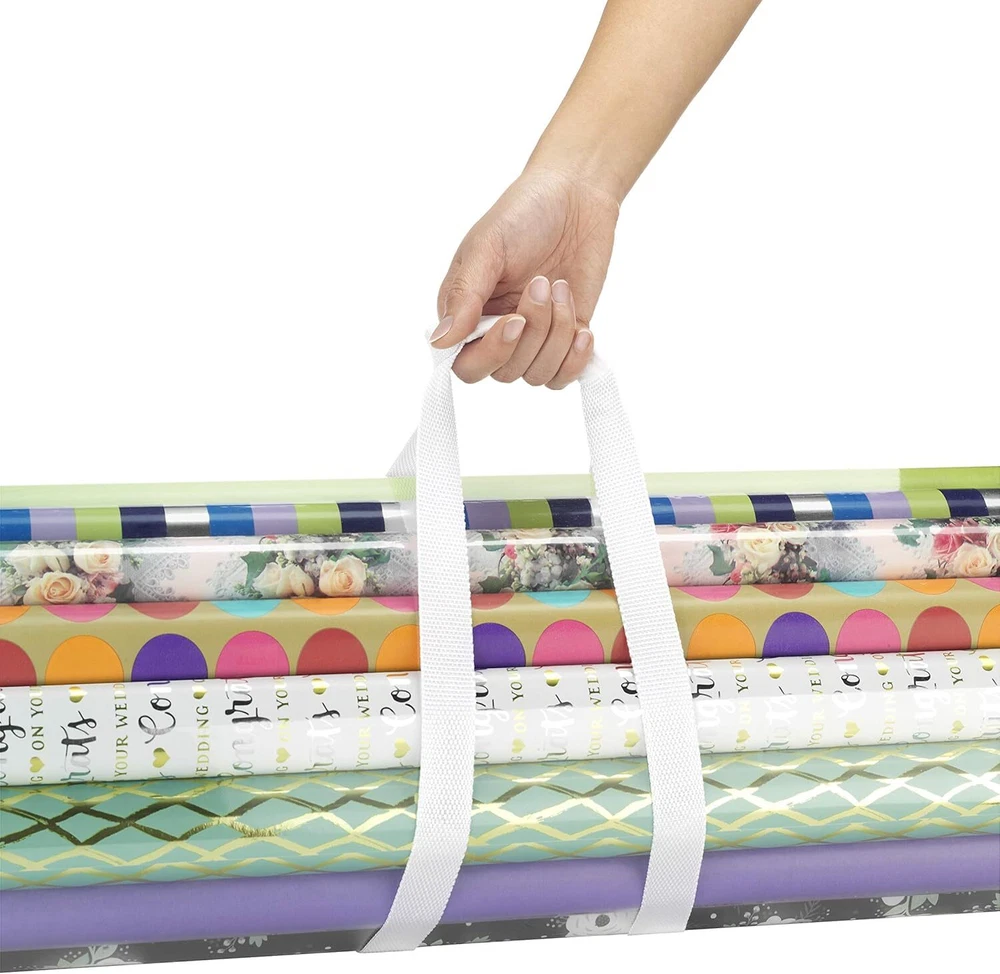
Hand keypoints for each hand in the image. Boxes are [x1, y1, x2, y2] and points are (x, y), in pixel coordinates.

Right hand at [431, 166, 618, 388]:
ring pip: (538, 374)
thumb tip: (440, 340)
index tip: (515, 320)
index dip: (492, 353)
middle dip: (533, 331)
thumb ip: (463, 294)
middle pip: (506, 372)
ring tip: (561, 288)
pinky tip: (584, 329)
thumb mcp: (487, 246)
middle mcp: (495, 332)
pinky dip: (576, 359)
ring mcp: (532, 339)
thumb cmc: (523, 214)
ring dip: (556, 335)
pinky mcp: (565, 338)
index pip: (466, 366)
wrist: (575, 196)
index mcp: (466, 314)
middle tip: (542, 282)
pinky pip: (565, 376)